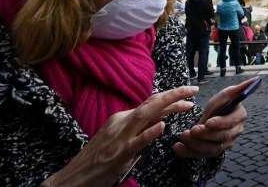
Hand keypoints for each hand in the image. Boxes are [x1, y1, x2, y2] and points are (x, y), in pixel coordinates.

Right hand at [41, 86, 197, 186]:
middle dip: (174, 95)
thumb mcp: (118, 138)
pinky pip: (136, 141)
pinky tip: (163, 126)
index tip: (188, 94)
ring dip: (167, 106)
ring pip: (145, 115)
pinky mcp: (119, 154)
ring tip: (186, 102)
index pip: (150, 103)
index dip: (170, 97)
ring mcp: (120, 137)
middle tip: (194, 89)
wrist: (73, 177)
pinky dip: (150, 132)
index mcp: (121, 118)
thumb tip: (158, 120)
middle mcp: (121, 122)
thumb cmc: (97, 158)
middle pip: (151, 104)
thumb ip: (137, 129)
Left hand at [172, 79, 250, 157]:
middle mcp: (235, 133)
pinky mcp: (212, 152)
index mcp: (240, 117)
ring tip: (182, 137)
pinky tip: (177, 147)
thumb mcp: (226, 94)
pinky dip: (188, 152)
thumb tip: (256, 78)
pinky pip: (201, 155)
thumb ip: (239, 88)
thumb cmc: (221, 104)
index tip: (207, 122)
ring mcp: (225, 144)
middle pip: (222, 137)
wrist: (212, 116)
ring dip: (195, 144)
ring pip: (212, 149)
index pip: (232, 122)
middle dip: (205, 135)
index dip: (220, 123)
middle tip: (191, 130)